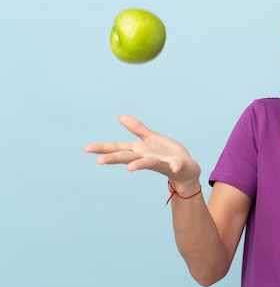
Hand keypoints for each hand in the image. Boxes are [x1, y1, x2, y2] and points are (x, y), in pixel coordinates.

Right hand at [83, 115, 200, 188]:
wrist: (186, 169)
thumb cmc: (167, 154)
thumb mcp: (151, 139)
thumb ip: (137, 129)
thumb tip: (121, 116)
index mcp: (139, 150)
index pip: (117, 148)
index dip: (102, 148)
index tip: (86, 148)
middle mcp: (147, 158)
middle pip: (128, 157)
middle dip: (114, 159)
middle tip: (99, 162)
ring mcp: (161, 162)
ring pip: (148, 163)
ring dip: (139, 165)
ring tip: (131, 168)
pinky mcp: (176, 165)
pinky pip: (175, 165)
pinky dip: (174, 166)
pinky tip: (174, 166)